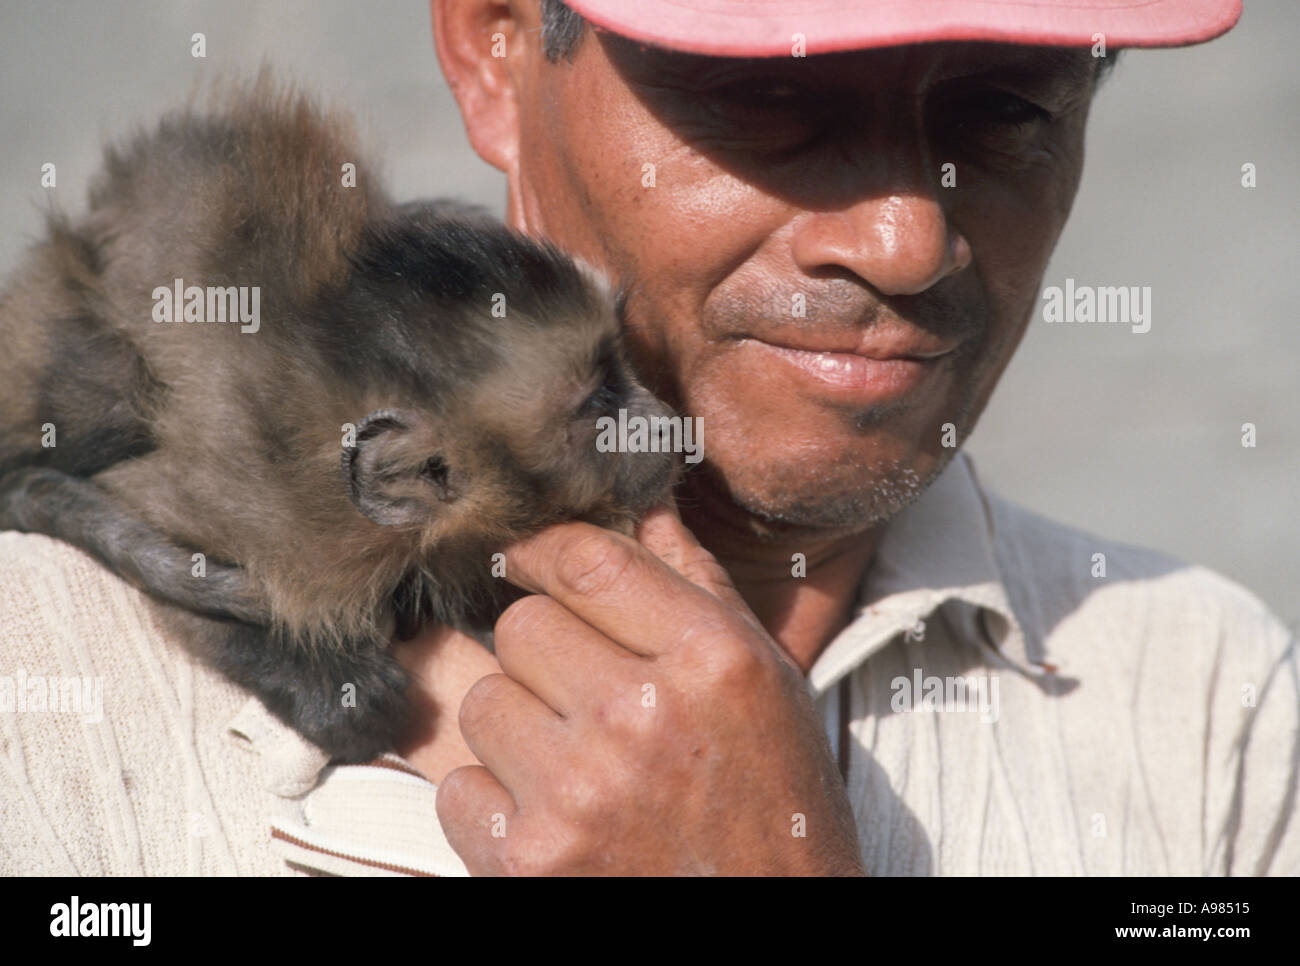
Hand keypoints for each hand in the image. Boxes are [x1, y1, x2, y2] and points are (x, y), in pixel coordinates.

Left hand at [433, 504, 864, 875]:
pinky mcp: (530, 860)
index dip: (542, 550)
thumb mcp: (769, 684)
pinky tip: (552, 817)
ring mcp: (579, 791)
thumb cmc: (776, 807)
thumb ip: (699, 588)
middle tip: (581, 693)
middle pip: (521, 627)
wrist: (770, 927)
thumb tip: (641, 506)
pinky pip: (458, 788)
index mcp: (712, 659)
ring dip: (517, 725)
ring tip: (573, 762)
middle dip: (541, 651)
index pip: (587, 561)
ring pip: (483, 702)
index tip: (525, 560)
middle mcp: (642, 716)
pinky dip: (492, 802)